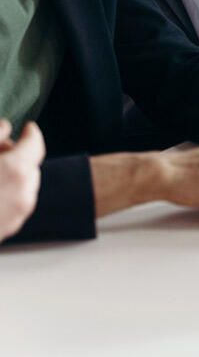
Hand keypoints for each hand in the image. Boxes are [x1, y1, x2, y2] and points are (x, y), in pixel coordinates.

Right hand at [0, 120, 44, 241]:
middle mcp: (23, 194)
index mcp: (17, 170)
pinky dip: (7, 192)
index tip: (28, 128)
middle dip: (16, 155)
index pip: (35, 143)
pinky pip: (15, 203)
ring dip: (12, 175)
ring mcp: (16, 216)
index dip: (30, 133)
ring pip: (23, 185)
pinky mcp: (6, 229)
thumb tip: (5, 128)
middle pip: (29, 165)